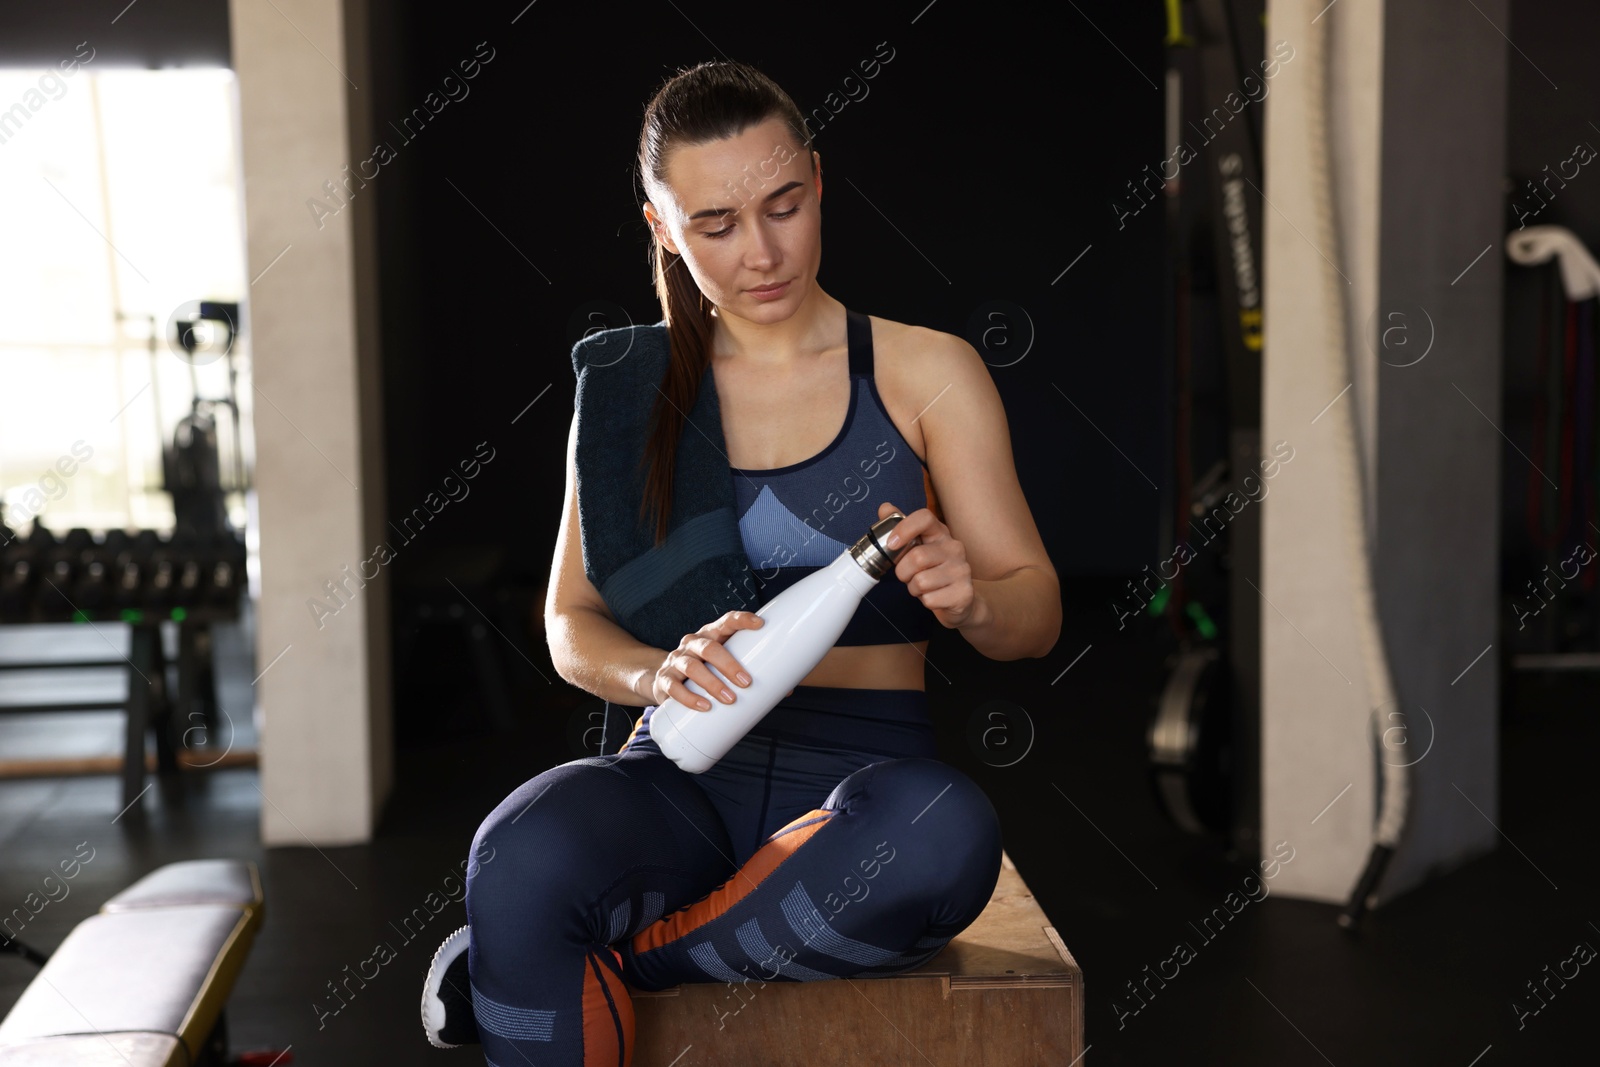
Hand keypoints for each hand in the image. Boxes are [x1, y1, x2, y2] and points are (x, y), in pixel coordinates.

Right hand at [650, 611, 763, 711]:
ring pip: (692, 667)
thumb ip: (751, 673)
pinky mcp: (664, 680)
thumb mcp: (724, 665)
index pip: (726, 621)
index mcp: (711, 635)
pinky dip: (689, 698)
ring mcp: (676, 660)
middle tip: (746, 683)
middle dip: (729, 665)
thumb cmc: (705, 670)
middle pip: (709, 648)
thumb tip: (787, 689)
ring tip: (729, 698)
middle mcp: (692, 643)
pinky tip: (704, 706)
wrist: (665, 680)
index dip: (742, 620)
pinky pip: (674, 687)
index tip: (760, 624)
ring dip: (712, 683)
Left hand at [876, 501, 977, 628]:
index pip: (924, 518)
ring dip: (914, 589)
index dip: (904, 528)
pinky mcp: (963, 593)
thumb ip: (900, 528)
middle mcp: (955, 548)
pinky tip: (935, 597)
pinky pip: (930, 599)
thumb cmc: (933, 571)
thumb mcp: (916, 548)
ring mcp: (962, 570)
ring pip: (921, 581)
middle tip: (909, 576)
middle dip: (903, 572)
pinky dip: (926, 601)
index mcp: (940, 533)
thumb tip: (884, 507)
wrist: (960, 600)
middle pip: (917, 557)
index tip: (891, 544)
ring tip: (924, 587)